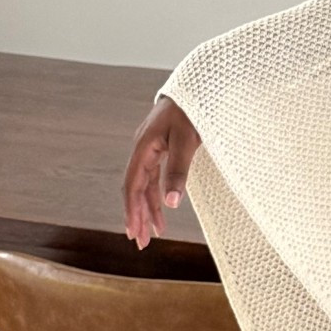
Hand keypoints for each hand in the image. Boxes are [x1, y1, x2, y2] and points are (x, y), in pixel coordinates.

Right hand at [122, 95, 201, 248]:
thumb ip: (179, 171)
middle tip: (140, 243)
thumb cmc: (193, 110)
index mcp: (144, 148)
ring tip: (153, 233)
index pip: (132, 185)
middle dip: (137, 216)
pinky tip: (163, 209)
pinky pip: (155, 177)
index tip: (133, 232)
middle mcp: (143, 150)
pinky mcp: (162, 149)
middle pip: (135, 188)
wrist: (198, 86)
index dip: (132, 210)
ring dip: (148, 208)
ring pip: (146, 184)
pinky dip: (158, 195)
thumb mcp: (188, 141)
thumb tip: (172, 204)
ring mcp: (152, 149)